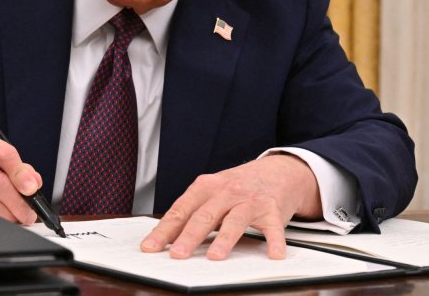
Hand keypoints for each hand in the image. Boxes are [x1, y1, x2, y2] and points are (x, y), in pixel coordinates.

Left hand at [140, 154, 320, 259]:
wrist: (277, 171)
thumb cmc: (238, 185)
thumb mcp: (212, 191)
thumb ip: (193, 211)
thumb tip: (166, 237)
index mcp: (206, 187)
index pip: (180, 211)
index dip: (164, 230)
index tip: (151, 247)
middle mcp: (226, 192)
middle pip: (204, 216)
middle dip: (189, 236)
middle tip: (177, 255)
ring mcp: (249, 201)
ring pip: (234, 221)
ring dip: (224, 239)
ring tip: (214, 256)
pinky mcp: (272, 210)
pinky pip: (273, 228)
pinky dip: (274, 242)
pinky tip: (273, 254)